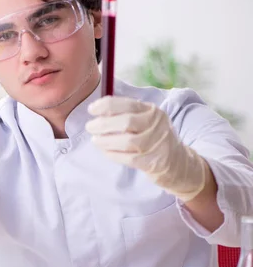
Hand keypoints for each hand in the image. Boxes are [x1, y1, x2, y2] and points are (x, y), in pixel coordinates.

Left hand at [85, 96, 207, 201]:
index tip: (91, 109)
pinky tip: (106, 151)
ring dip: (105, 140)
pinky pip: (127, 158)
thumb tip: (98, 110)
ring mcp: (155, 145)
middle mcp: (155, 126)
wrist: (176, 161)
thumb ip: (125, 113)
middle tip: (90, 127)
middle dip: (103, 124)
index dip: (106, 106)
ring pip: (126, 141)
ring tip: (96, 140)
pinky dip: (112, 154)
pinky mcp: (152, 162)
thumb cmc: (153, 137)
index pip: (127, 104)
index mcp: (152, 111)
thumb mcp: (145, 120)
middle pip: (126, 122)